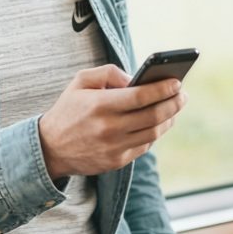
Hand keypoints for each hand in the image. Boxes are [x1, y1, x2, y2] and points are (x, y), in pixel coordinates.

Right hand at [37, 64, 186, 178]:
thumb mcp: (80, 81)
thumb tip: (136, 78)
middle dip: (174, 103)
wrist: (50, 148)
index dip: (162, 89)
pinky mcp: (117, 161)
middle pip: (153, 115)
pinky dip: (154, 133)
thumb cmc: (68, 109)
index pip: (140, 96)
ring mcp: (114, 147)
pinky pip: (145, 146)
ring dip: (169, 119)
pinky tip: (157, 122)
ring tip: (174, 107)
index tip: (177, 82)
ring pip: (154, 133)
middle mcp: (108, 128)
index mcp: (99, 105)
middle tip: (182, 95)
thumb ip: (108, 72)